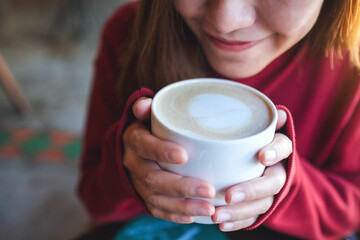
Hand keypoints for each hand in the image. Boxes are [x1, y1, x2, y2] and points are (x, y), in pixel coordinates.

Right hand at [123, 98, 215, 222]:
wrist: (132, 147)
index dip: (161, 151)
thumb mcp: (146, 114)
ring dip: (183, 205)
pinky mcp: (142, 196)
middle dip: (181, 186)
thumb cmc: (149, 127)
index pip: (145, 146)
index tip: (184, 155)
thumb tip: (146, 105)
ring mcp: (137, 183)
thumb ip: (147, 108)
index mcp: (134, 141)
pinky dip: (173, 215)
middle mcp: (133, 164)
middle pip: (153, 178)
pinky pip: (155, 209)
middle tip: (208, 190)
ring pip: (156, 198)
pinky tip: (193, 216)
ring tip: (208, 209)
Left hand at [212, 110, 291, 230]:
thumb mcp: (256, 128)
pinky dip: (238, 222)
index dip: (275, 151)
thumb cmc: (252, 141)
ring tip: (217, 215)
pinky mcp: (260, 206)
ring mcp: (269, 192)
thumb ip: (260, 121)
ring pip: (261, 204)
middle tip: (230, 195)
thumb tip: (276, 112)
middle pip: (272, 183)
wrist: (263, 164)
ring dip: (240, 211)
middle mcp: (277, 172)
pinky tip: (222, 224)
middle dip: (252, 190)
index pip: (283, 148)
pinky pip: (253, 217)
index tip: (261, 156)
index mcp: (279, 150)